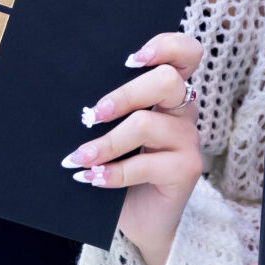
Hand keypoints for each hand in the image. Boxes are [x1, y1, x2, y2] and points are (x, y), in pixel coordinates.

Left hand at [62, 32, 203, 264]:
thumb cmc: (123, 165)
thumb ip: (109, 110)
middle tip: (92, 114)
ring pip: (147, 124)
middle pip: (166, 81)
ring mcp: (188, 139)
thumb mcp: (116, 130)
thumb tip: (75, 101)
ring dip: (106, 142)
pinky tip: (92, 178)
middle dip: (125, 94)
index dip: (165, 46)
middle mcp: (184, 110)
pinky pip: (145, 164)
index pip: (186, 53)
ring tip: (79, 158)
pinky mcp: (187, 169)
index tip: (131, 59)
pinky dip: (112, 172)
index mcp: (170, 91)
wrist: (141, 218)